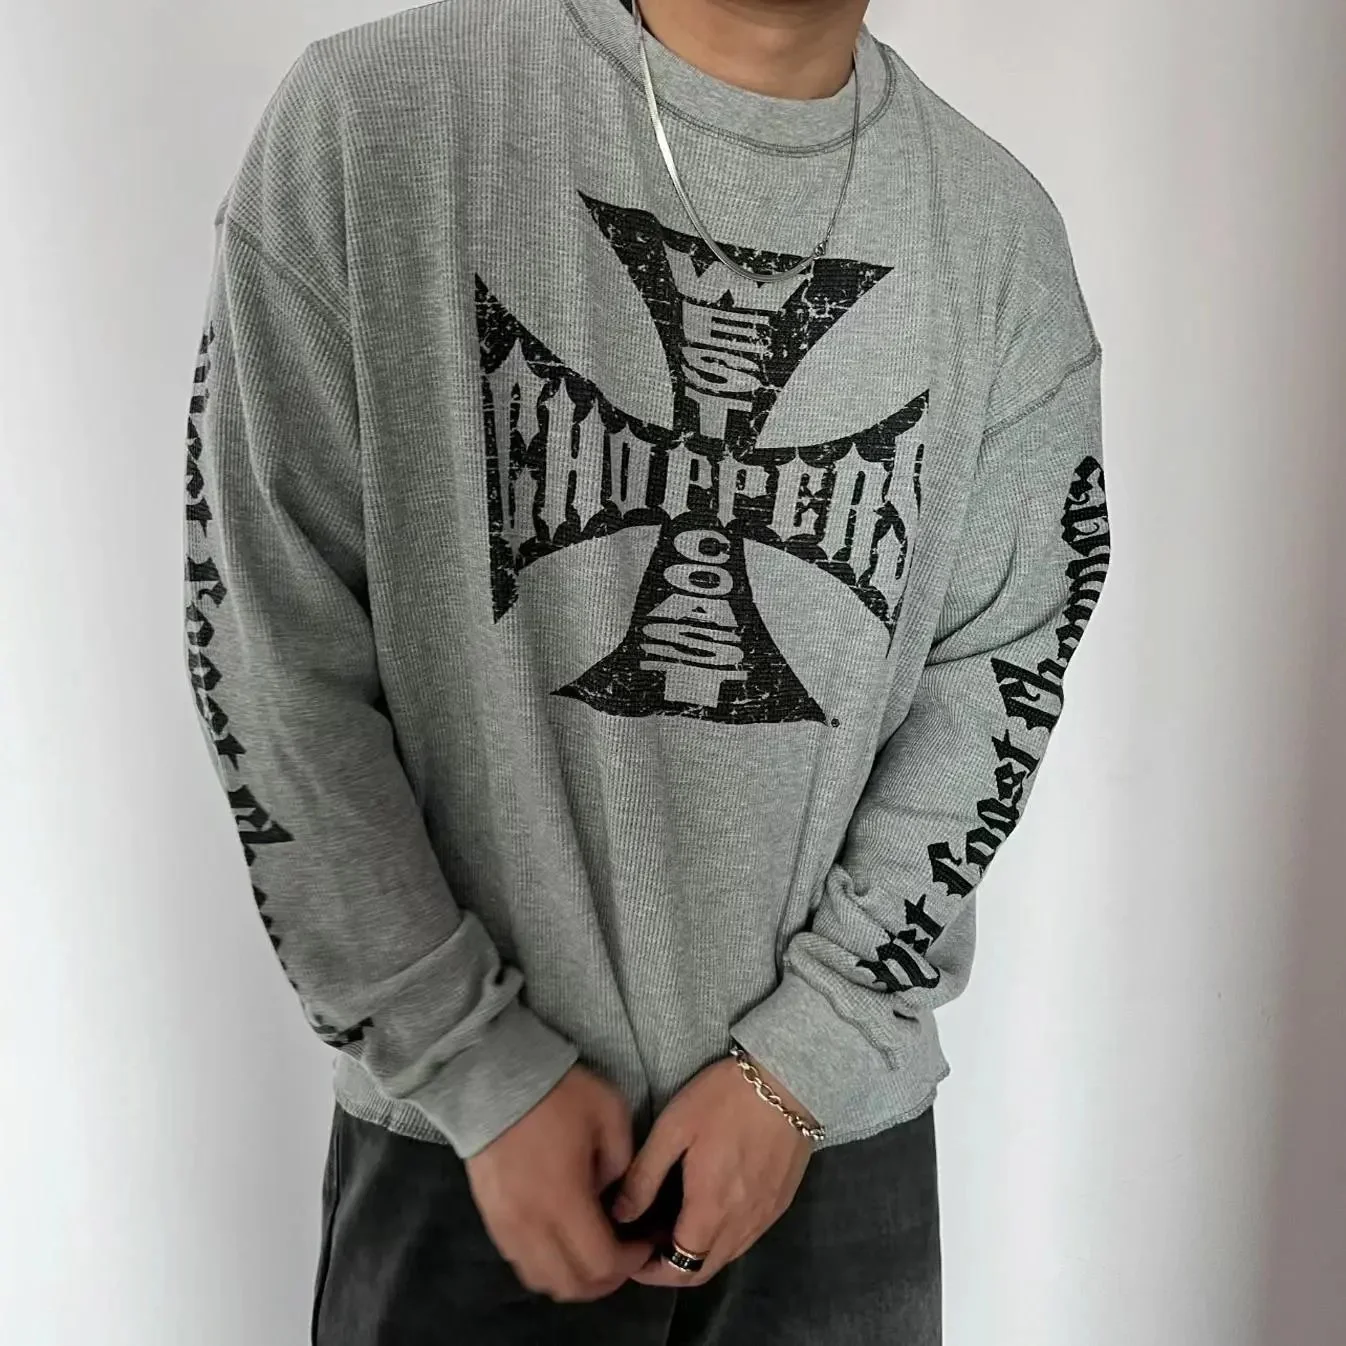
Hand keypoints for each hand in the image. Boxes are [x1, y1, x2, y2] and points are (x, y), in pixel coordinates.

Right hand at [464, 1062, 657, 1301]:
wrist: (490, 1080)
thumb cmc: (556, 1094)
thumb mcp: (609, 1113)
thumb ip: (621, 1162)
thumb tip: (613, 1197)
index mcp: (564, 1201)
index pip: (600, 1263)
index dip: (629, 1263)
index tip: (643, 1244)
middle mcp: (532, 1226)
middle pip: (571, 1286)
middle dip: (604, 1280)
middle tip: (623, 1255)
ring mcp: (506, 1226)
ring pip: (542, 1281)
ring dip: (573, 1278)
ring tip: (592, 1252)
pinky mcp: (491, 1219)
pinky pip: (521, 1263)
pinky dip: (547, 1265)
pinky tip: (561, 1241)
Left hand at [610, 1050, 816, 1287]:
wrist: (788, 1080)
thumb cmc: (724, 1099)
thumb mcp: (674, 1128)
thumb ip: (644, 1176)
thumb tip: (620, 1215)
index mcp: (711, 1210)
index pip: (678, 1269)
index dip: (651, 1273)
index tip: (631, 1256)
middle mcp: (742, 1226)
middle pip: (702, 1271)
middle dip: (671, 1268)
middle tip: (647, 1242)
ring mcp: (765, 1216)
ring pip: (726, 1256)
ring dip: (697, 1253)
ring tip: (672, 1224)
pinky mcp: (780, 1203)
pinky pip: (746, 1238)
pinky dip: (721, 1238)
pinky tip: (708, 1209)